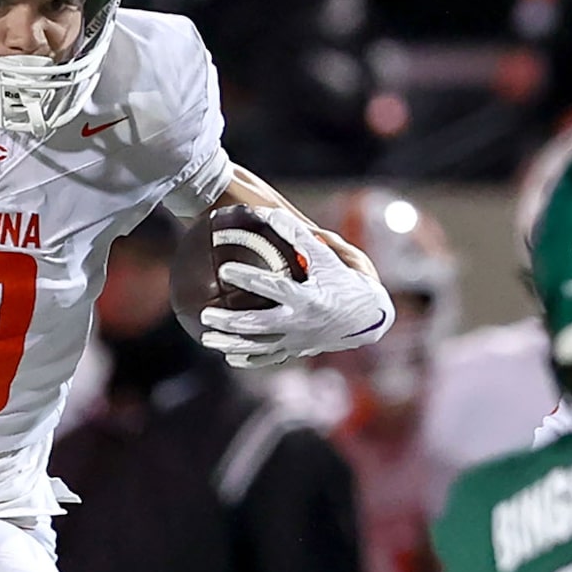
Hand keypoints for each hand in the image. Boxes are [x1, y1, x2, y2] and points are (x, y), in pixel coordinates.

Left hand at [198, 206, 396, 369]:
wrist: (366, 318)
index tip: (223, 270)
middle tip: (206, 313)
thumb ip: (296, 235)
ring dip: (229, 344)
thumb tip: (266, 212)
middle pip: (256, 325)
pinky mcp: (296, 352)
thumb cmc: (344, 281)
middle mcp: (299, 324)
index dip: (246, 277)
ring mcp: (296, 342)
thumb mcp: (326, 257)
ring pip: (256, 348)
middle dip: (228, 321)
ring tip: (205, 337)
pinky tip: (227, 355)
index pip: (270, 287)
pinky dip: (246, 358)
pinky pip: (267, 359)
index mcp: (306, 298)